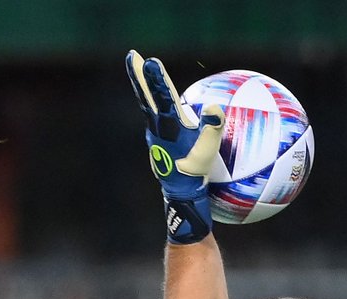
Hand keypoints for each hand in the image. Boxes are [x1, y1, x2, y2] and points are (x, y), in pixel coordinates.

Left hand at [125, 50, 223, 243]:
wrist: (180, 195)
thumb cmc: (195, 175)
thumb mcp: (206, 154)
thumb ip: (211, 129)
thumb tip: (215, 106)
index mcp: (168, 127)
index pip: (161, 98)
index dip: (156, 79)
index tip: (149, 60)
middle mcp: (157, 127)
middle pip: (146, 96)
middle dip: (139, 75)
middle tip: (131, 54)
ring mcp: (155, 133)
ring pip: (148, 103)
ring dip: (144, 85)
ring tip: (139, 68)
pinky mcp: (159, 139)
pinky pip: (157, 114)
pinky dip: (155, 101)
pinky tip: (161, 100)